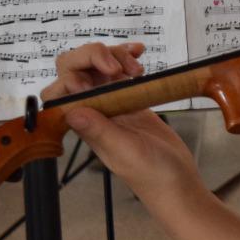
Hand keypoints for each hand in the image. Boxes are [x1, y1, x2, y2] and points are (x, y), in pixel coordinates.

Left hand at [52, 40, 239, 239]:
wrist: (178, 183)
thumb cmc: (152, 176)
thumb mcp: (125, 152)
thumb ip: (99, 131)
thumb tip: (71, 111)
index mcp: (86, 126)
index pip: (61, 91)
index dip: (76, 72)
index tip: (106, 72)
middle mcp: (95, 114)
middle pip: (76, 72)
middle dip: (94, 57)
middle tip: (119, 64)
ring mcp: (113, 106)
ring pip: (99, 69)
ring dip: (114, 57)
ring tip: (136, 64)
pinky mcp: (132, 102)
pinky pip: (121, 75)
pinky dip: (128, 61)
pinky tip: (140, 61)